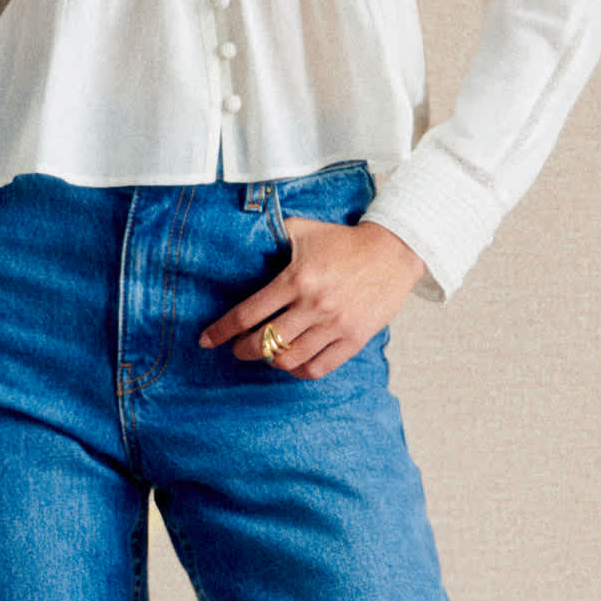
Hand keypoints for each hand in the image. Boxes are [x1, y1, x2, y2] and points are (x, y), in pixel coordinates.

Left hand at [198, 217, 425, 378]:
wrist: (393, 251)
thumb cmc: (344, 241)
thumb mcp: (304, 229)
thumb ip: (273, 235)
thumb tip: (242, 238)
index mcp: (296, 279)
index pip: (248, 314)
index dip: (221, 331)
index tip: (207, 340)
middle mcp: (313, 306)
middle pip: (264, 342)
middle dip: (243, 349)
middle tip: (238, 347)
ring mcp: (334, 325)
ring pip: (289, 359)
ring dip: (270, 361)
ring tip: (267, 354)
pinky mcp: (354, 339)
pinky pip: (318, 367)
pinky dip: (299, 371)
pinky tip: (293, 363)